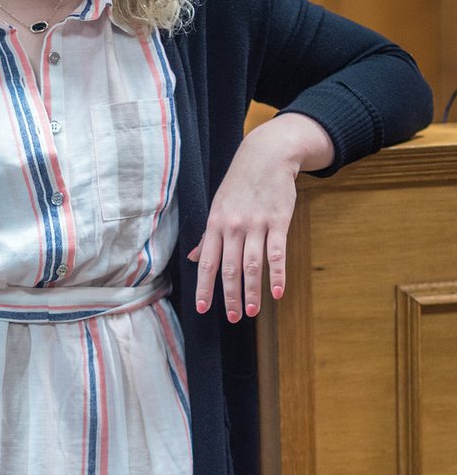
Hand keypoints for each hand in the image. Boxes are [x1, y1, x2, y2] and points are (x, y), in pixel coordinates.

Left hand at [188, 114, 333, 320]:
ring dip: (252, 291)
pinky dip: (277, 274)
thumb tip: (195, 259)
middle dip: (230, 296)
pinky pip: (277, 253)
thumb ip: (208, 236)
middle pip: (230, 268)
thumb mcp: (218, 206)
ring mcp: (256, 224)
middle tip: (232, 318)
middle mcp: (233, 226)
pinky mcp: (278, 221)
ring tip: (252, 312)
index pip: (208, 262)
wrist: (266, 156)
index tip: (203, 309)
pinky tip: (277, 292)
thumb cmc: (239, 185)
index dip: (205, 287)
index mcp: (215, 224)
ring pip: (252, 265)